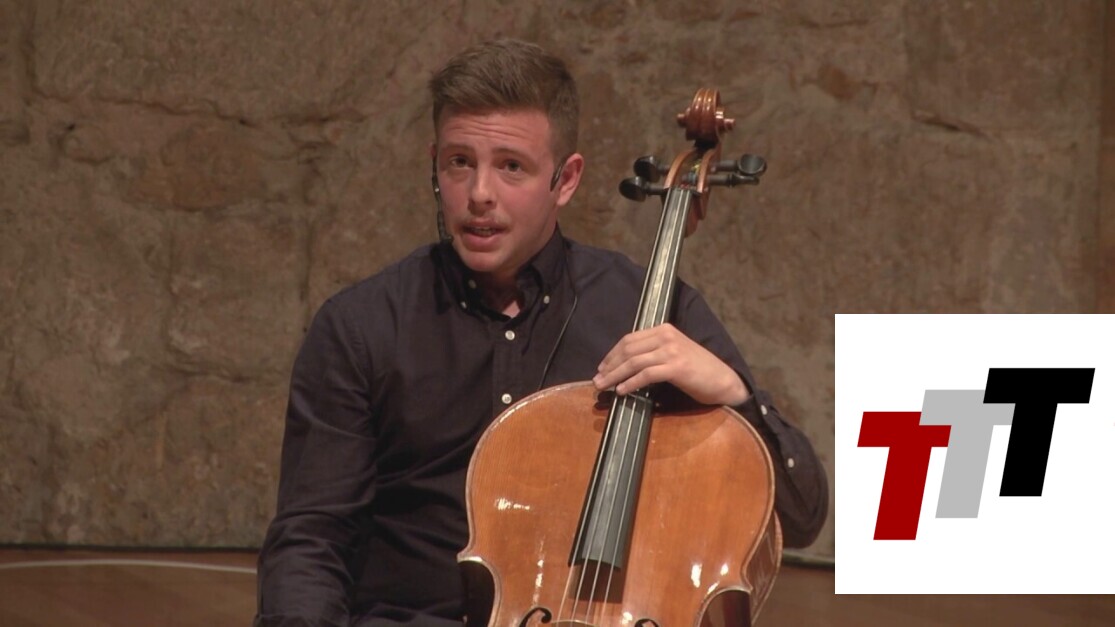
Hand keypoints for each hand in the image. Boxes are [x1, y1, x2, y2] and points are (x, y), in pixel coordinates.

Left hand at [592, 323, 749, 405]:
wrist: (724, 380)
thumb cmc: (699, 371)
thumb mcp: (674, 354)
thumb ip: (654, 353)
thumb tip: (626, 365)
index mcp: (664, 330)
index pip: (630, 339)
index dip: (612, 354)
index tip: (602, 367)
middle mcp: (667, 336)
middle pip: (628, 349)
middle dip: (609, 365)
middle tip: (597, 379)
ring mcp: (672, 350)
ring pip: (634, 362)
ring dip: (615, 375)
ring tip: (603, 386)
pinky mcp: (676, 367)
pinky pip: (646, 374)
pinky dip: (630, 383)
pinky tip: (622, 391)